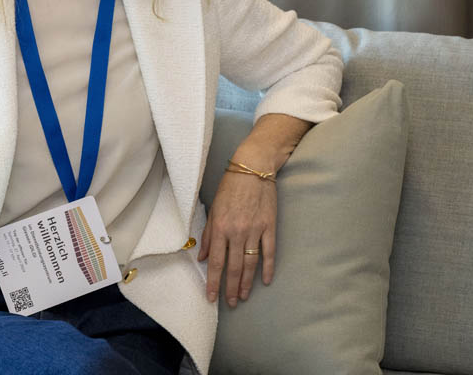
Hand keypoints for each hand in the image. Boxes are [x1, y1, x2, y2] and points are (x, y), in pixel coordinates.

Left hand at [197, 163, 276, 307]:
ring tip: (243, 297)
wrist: (253, 169)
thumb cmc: (230, 187)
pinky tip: (265, 281)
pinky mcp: (270, 227)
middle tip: (230, 303)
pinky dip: (268, 268)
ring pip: (250, 264)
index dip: (213, 281)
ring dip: (246, 283)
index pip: (215, 261)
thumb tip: (202, 257)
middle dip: (230, 288)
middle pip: (233, 267)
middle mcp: (237, 232)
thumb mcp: (213, 209)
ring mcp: (255, 230)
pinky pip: (269, 252)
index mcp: (220, 227)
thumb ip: (207, 235)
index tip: (211, 297)